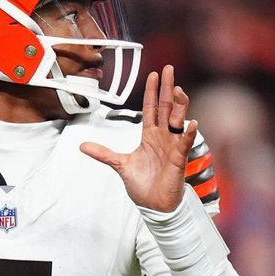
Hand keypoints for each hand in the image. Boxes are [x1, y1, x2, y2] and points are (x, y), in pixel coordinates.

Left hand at [80, 65, 196, 211]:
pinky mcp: (178, 161)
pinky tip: (191, 123)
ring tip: (178, 90)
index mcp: (150, 136)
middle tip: (169, 70)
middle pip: (166, 108)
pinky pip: (184, 144)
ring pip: (177, 121)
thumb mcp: (120, 165)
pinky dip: (188, 134)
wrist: (153, 205)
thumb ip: (103, 153)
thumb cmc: (142, 185)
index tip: (154, 75)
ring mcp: (172, 147)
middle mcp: (163, 137)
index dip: (152, 92)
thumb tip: (82, 145)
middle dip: (167, 89)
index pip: (151, 108)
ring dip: (179, 106)